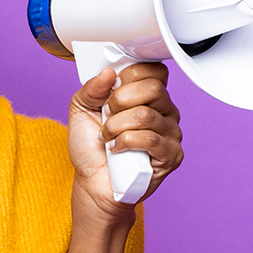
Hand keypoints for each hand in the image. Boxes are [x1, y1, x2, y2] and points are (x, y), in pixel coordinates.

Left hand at [68, 63, 182, 214]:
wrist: (92, 182)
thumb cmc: (91, 147)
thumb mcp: (81, 109)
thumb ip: (92, 88)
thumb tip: (108, 72)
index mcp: (148, 95)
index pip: (154, 70)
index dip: (130, 75)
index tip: (112, 88)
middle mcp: (164, 110)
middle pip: (153, 88)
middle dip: (120, 100)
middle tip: (107, 114)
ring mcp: (170, 132)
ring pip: (146, 115)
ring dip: (116, 125)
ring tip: (107, 135)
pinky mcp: (171, 155)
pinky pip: (150, 140)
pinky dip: (125, 142)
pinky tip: (116, 149)